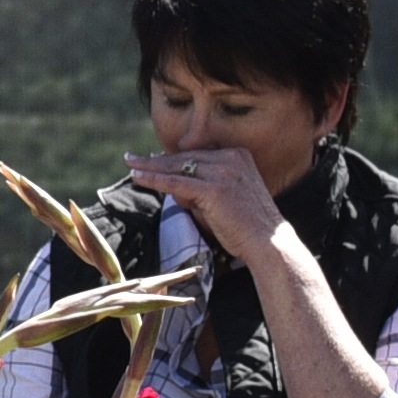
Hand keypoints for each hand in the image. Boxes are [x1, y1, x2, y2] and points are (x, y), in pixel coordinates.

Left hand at [127, 143, 300, 275]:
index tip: (151, 159)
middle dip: (156, 160)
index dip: (171, 159)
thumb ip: (202, 186)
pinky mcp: (214, 188)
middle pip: (184, 158)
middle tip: (132, 159)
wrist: (268, 242)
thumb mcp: (224, 196)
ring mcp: (223, 171)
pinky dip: (154, 179)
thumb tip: (172, 185)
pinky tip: (138, 177)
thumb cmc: (245, 224)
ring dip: (151, 168)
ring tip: (130, 166)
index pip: (196, 155)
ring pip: (178, 168)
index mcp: (238, 155)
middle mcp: (232, 158)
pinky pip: (176, 182)